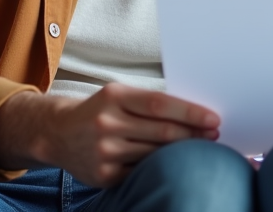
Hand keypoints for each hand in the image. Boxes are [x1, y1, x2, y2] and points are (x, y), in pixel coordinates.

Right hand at [0, 84, 219, 186]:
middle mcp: (107, 123)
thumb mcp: (118, 96)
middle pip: (162, 131)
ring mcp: (104, 151)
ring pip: (155, 154)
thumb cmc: (99, 110)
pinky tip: (175, 165)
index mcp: (114, 96)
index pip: (160, 104)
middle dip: (194, 133)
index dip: (190, 112)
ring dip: (182, 152)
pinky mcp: (104, 175)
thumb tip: (193, 114)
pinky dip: (161, 168)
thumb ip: (148, 103)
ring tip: (201, 148)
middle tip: (215, 134)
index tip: (213, 118)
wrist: (57, 134)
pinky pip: (142, 172)